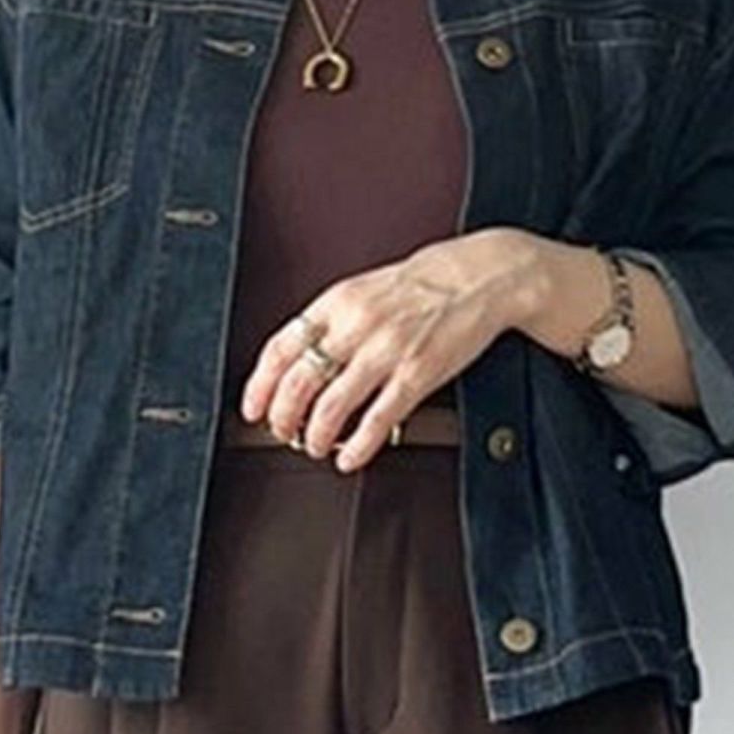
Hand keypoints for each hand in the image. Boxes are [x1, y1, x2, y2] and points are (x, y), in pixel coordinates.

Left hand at [239, 227, 543, 470]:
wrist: (479, 276)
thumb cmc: (421, 285)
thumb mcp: (363, 290)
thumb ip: (329, 322)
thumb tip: (294, 362)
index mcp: (337, 302)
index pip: (281, 348)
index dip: (260, 385)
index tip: (253, 408)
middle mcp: (357, 325)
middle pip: (299, 381)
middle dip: (283, 417)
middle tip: (283, 432)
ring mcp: (388, 351)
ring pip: (332, 405)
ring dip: (315, 435)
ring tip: (314, 446)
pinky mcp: (418, 374)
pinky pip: (379, 419)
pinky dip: (358, 445)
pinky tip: (350, 457)